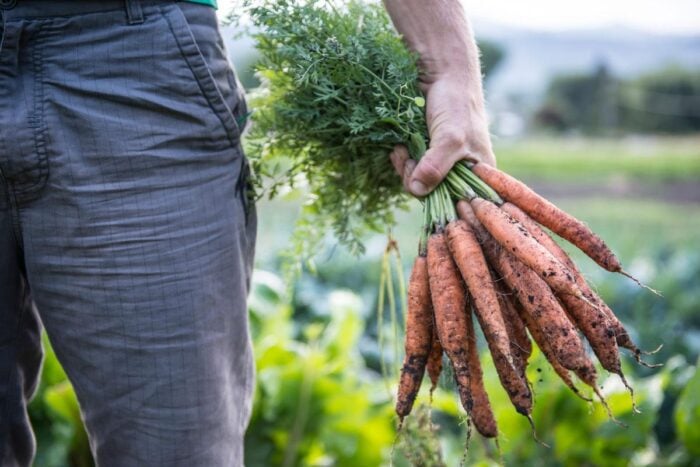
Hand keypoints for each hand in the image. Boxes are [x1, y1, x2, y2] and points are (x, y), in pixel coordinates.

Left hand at [389, 75, 495, 196]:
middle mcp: (462, 171)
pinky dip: (402, 161)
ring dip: (406, 168)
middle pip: (434, 194)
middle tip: (409, 159)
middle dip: (417, 179)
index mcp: (480, 173)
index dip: (440, 198)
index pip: (460, 202)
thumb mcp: (450, 138)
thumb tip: (418, 191)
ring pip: (419, 182)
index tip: (424, 180)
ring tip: (402, 149)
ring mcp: (442, 162)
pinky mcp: (425, 153)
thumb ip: (436, 167)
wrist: (442, 72)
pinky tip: (399, 148)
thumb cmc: (456, 103)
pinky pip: (410, 169)